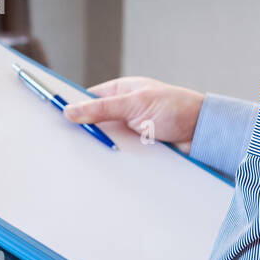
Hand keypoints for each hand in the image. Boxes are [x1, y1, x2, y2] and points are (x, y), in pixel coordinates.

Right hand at [60, 77, 205, 152]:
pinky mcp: (138, 149)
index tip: (55, 117)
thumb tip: (71, 110)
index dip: (72, 108)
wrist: (204, 133)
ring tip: (86, 158)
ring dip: (101, 149)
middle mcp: (123, 111)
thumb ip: (103, 108)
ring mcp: (130, 131)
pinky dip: (115, 161)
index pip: (87, 99)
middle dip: (85, 133)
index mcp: (120, 92)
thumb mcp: (136, 104)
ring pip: (105, 142)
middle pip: (93, 124)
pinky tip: (106, 167)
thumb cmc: (177, 107)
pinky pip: (119, 156)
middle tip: (67, 145)